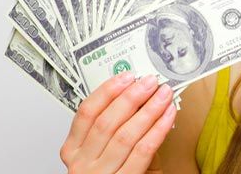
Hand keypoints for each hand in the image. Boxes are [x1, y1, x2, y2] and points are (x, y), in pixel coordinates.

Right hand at [59, 72, 176, 173]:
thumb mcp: (107, 153)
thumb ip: (119, 127)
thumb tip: (141, 96)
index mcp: (72, 150)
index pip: (86, 112)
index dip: (108, 91)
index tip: (127, 76)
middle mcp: (81, 164)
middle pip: (106, 122)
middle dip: (132, 97)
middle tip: (150, 82)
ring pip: (125, 135)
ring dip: (149, 111)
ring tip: (163, 95)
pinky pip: (143, 152)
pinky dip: (158, 130)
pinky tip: (168, 116)